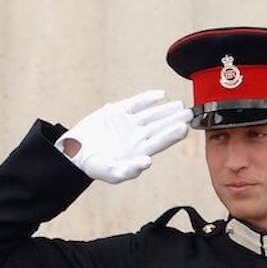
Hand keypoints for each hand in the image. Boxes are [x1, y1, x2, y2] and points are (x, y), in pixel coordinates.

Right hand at [55, 90, 192, 183]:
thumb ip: (130, 169)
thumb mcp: (112, 172)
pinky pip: (136, 103)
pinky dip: (148, 98)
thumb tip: (148, 162)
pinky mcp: (118, 112)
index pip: (161, 141)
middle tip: (190, 112)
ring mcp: (129, 123)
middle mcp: (138, 136)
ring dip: (166, 109)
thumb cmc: (96, 166)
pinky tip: (162, 94)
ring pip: (152, 114)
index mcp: (140, 151)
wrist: (76, 152)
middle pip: (160, 126)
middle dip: (175, 119)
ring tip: (180, 105)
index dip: (173, 134)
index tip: (185, 127)